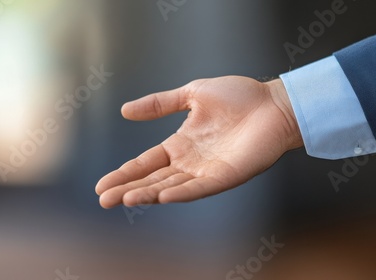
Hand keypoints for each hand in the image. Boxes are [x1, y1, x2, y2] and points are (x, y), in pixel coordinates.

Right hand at [95, 76, 302, 207]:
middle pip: (153, 178)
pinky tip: (162, 197)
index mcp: (180, 144)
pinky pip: (201, 188)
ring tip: (124, 199)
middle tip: (103, 201)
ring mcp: (207, 171)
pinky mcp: (227, 176)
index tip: (101, 185)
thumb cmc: (239, 96)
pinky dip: (182, 193)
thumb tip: (124, 111)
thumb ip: (159, 104)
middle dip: (127, 189)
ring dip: (148, 194)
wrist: (274, 103)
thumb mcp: (191, 94)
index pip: (146, 162)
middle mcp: (190, 162)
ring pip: (172, 186)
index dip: (124, 173)